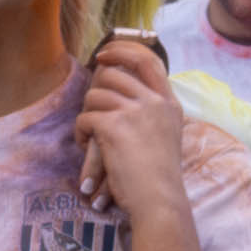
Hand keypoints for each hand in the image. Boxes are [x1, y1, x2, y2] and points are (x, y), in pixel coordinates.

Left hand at [72, 31, 188, 219]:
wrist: (159, 199)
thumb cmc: (159, 175)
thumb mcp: (166, 135)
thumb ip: (152, 112)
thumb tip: (123, 93)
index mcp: (169, 103)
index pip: (149, 60)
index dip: (123, 50)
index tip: (104, 55)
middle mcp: (155, 103)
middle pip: (114, 74)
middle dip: (96, 90)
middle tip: (92, 109)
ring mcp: (136, 112)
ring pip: (95, 96)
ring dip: (87, 115)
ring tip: (90, 135)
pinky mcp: (114, 126)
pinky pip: (85, 118)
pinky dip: (80, 132)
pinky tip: (86, 145)